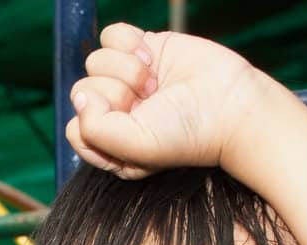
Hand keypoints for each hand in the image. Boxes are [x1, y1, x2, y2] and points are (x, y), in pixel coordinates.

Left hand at [66, 23, 263, 178]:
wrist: (231, 104)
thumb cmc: (186, 134)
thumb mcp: (135, 148)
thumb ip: (94, 130)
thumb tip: (80, 98)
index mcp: (110, 146)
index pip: (75, 128)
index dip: (96, 120)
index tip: (129, 121)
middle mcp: (115, 113)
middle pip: (82, 90)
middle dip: (116, 93)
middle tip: (148, 102)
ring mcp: (127, 80)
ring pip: (95, 61)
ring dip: (126, 70)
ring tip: (154, 84)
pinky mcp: (141, 49)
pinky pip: (111, 35)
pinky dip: (130, 44)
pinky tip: (153, 60)